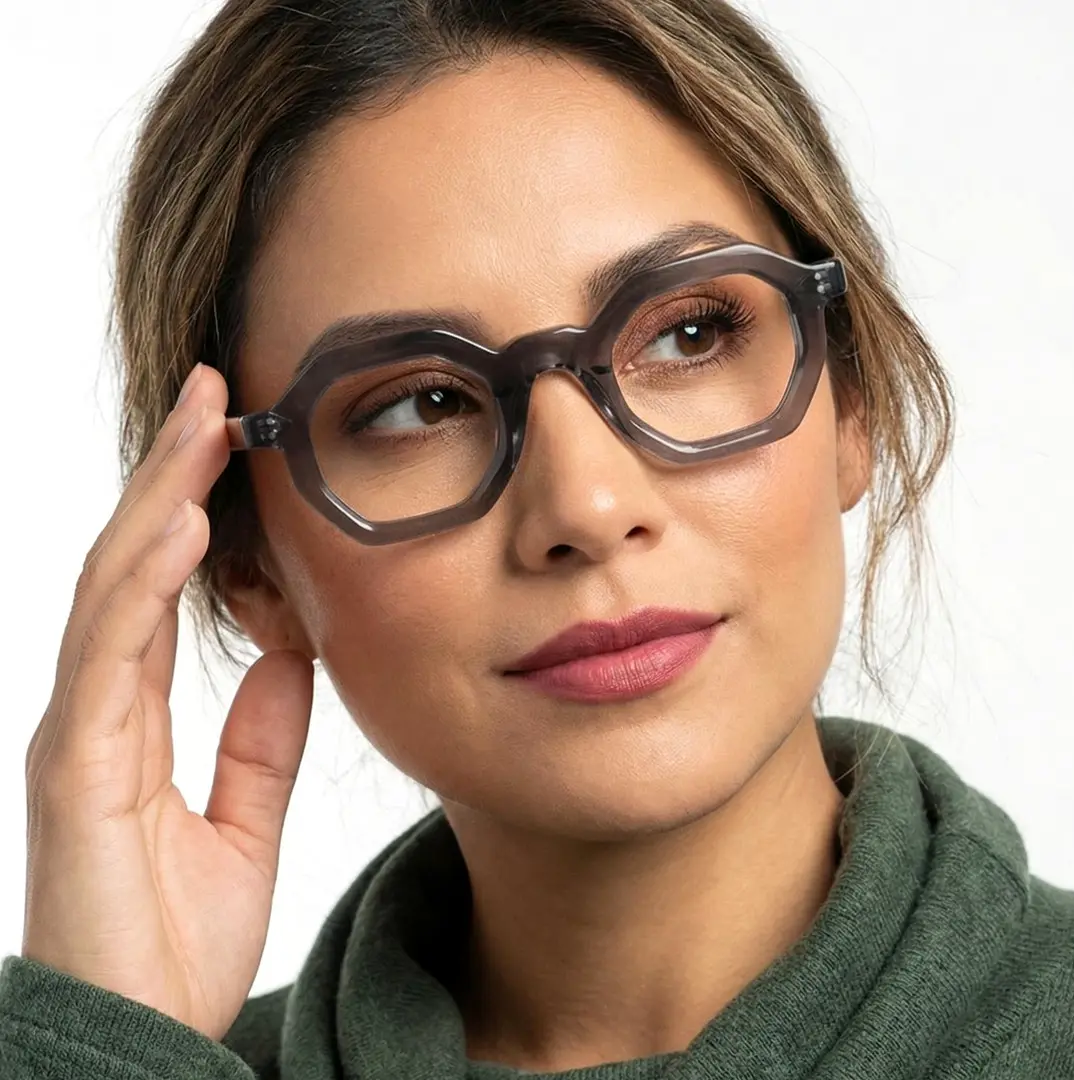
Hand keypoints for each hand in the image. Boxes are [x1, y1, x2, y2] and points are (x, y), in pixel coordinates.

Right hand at [21, 363, 313, 1041]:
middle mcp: (97, 710)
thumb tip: (293, 657)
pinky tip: (180, 526)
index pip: (161, 587)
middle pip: (131, 564)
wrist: (142, 1044)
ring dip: (156, 499)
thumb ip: (259, 738)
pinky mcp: (74, 770)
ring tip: (200, 422)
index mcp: (134, 718)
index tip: (234, 440)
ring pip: (112, 587)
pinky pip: (106, 656)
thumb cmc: (175, 940)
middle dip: (171, 474)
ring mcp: (79, 734)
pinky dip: (140, 584)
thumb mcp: (242, 819)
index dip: (191, 509)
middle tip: (215, 391)